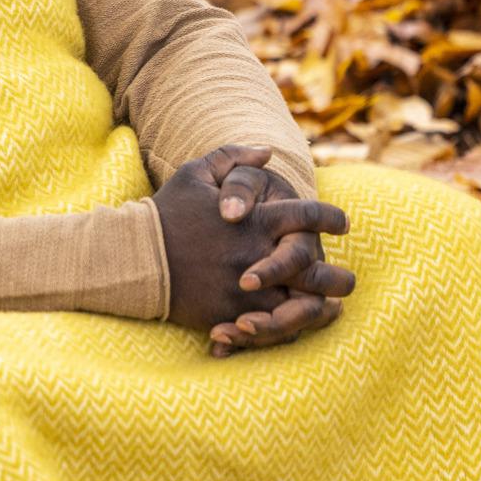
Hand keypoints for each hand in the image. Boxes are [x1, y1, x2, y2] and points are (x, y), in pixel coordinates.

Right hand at [153, 145, 351, 354]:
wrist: (133, 258)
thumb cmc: (166, 213)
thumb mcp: (195, 174)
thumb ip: (233, 157)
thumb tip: (267, 152)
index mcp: (255, 221)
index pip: (310, 217)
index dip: (332, 219)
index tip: (342, 224)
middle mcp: (256, 257)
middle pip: (317, 271)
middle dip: (339, 278)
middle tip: (347, 280)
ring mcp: (244, 290)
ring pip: (299, 307)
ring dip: (318, 308)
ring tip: (330, 308)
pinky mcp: (229, 315)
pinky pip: (269, 328)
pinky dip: (287, 328)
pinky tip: (297, 324)